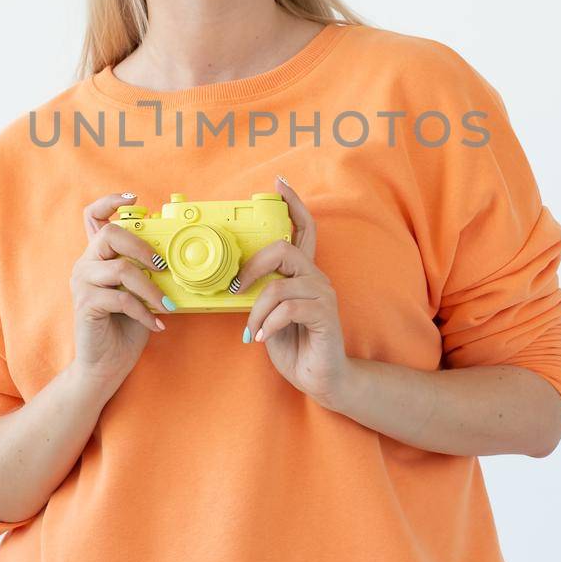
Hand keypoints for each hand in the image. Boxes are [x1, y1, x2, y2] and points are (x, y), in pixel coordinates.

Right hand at [69, 192, 172, 391]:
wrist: (107, 364)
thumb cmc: (127, 325)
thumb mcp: (142, 290)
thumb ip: (148, 270)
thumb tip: (178, 254)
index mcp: (98, 256)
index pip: (93, 216)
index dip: (110, 201)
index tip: (134, 197)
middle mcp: (85, 264)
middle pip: (109, 234)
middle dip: (142, 246)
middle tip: (162, 266)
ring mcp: (82, 283)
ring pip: (120, 269)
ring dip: (150, 288)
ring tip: (167, 305)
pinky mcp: (85, 305)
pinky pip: (121, 299)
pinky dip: (145, 311)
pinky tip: (157, 323)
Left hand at [235, 176, 349, 404]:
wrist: (320, 378)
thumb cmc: (293, 343)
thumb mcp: (269, 313)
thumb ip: (261, 292)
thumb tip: (235, 282)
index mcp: (303, 272)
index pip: (303, 228)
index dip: (293, 203)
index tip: (279, 184)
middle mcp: (316, 277)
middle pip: (283, 249)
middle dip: (252, 268)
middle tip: (237, 290)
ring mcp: (323, 295)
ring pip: (279, 285)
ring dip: (257, 311)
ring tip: (253, 330)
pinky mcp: (325, 315)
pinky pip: (287, 308)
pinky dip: (268, 324)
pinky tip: (264, 338)